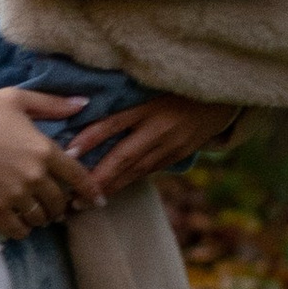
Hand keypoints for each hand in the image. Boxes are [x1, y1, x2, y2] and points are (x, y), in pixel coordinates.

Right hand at [0, 89, 102, 239]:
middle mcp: (35, 177)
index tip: (98, 200)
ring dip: (42, 217)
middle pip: (59, 201)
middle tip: (56, 204)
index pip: (78, 176)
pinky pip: (18, 230)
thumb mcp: (18, 99)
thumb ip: (53, 104)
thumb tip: (83, 103)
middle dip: (61, 204)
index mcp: (44, 150)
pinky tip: (20, 222)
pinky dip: (23, 228)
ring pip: (40, 217)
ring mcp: (15, 195)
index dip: (91, 190)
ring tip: (37, 213)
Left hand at [67, 93, 237, 196]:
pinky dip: (128, 182)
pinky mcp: (177, 156)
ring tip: (85, 203)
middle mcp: (159, 128)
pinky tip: (111, 193)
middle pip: (124, 156)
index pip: (114, 123)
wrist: (220, 97)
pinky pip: (148, 171)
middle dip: (97, 178)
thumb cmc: (175, 86)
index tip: (68, 153)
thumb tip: (82, 108)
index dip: (90, 137)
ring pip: (136, 171)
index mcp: (149, 105)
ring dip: (110, 187)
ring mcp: (170, 145)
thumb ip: (123, 98)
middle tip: (72, 197)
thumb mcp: (150, 85)